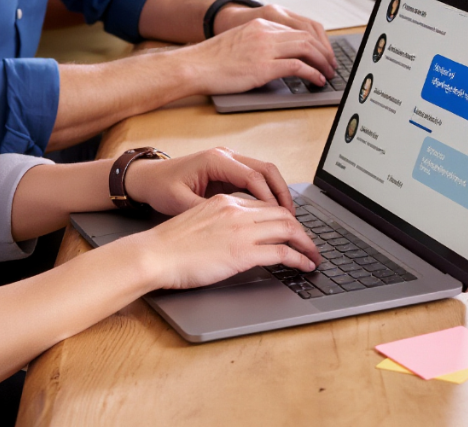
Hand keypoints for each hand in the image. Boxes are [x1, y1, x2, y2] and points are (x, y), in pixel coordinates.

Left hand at [124, 146, 295, 215]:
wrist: (146, 177)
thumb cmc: (161, 188)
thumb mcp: (181, 203)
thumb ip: (208, 211)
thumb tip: (234, 226)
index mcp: (217, 160)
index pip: (254, 177)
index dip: (270, 198)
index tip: (280, 218)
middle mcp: (227, 155)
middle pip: (266, 170)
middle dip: (282, 193)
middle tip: (292, 217)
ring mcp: (229, 160)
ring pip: (264, 172)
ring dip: (277, 192)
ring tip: (287, 215)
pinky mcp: (228, 169)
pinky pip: (254, 178)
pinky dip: (266, 193)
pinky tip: (270, 211)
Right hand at [132, 193, 320, 290]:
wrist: (153, 254)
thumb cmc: (167, 245)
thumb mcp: (198, 221)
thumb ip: (220, 222)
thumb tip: (234, 235)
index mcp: (226, 202)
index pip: (266, 205)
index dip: (284, 217)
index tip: (293, 228)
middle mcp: (238, 211)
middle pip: (283, 214)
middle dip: (301, 229)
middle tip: (311, 243)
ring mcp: (242, 231)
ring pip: (288, 230)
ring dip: (306, 244)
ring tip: (314, 256)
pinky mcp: (242, 252)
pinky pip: (282, 253)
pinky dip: (299, 258)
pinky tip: (305, 265)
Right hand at [184, 18, 336, 92]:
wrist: (193, 65)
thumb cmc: (212, 58)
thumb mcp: (240, 41)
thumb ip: (260, 41)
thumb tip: (279, 54)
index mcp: (261, 23)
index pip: (298, 28)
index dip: (315, 41)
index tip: (322, 52)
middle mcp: (266, 31)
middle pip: (307, 36)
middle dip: (324, 51)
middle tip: (331, 64)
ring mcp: (265, 48)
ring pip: (306, 48)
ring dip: (322, 62)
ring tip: (328, 73)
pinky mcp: (263, 67)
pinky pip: (297, 67)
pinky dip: (312, 73)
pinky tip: (316, 80)